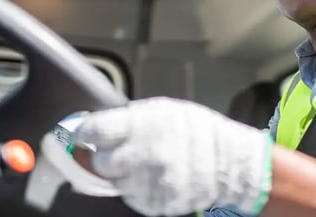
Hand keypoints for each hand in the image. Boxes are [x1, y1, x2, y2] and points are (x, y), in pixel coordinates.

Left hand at [75, 97, 272, 215]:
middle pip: (98, 162)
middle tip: (115, 151)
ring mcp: (146, 184)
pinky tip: (150, 177)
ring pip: (112, 182)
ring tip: (138, 163)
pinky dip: (134, 188)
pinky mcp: (153, 204)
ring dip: (119, 173)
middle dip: (103, 156)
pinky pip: (130, 196)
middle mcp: (141, 156)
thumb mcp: (164, 110)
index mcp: (142, 126)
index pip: (94, 131)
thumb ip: (130, 118)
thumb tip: (99, 125)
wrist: (229, 163)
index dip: (86, 132)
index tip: (86, 134)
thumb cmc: (195, 130)